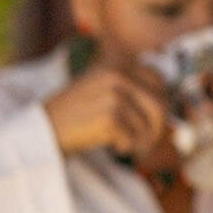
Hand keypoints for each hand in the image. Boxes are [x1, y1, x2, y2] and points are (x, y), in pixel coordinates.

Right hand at [43, 60, 168, 157]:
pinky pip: (134, 138)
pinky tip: (113, 146)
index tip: (153, 119)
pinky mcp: (109, 116)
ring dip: (142, 141)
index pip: (159, 80)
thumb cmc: (76, 114)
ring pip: (150, 125)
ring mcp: (113, 95)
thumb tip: (169, 107)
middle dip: (158, 128)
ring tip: (127, 145)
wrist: (43, 128)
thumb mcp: (101, 88)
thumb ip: (131, 90)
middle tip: (147, 142)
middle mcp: (117, 75)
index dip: (161, 102)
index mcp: (116, 65)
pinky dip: (127, 147)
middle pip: (160, 104)